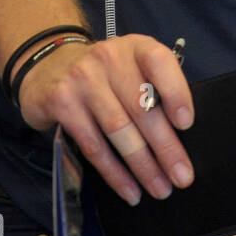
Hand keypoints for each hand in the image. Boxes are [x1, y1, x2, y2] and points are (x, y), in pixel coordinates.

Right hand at [17, 35, 193, 205]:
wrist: (49, 66)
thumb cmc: (106, 73)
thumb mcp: (132, 66)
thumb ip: (154, 86)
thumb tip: (180, 133)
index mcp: (136, 46)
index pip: (160, 62)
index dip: (176, 92)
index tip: (186, 124)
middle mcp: (110, 58)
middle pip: (141, 107)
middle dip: (165, 146)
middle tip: (182, 175)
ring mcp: (83, 79)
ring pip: (119, 130)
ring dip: (142, 165)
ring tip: (160, 188)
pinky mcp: (62, 103)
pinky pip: (93, 145)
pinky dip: (114, 172)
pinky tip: (129, 189)